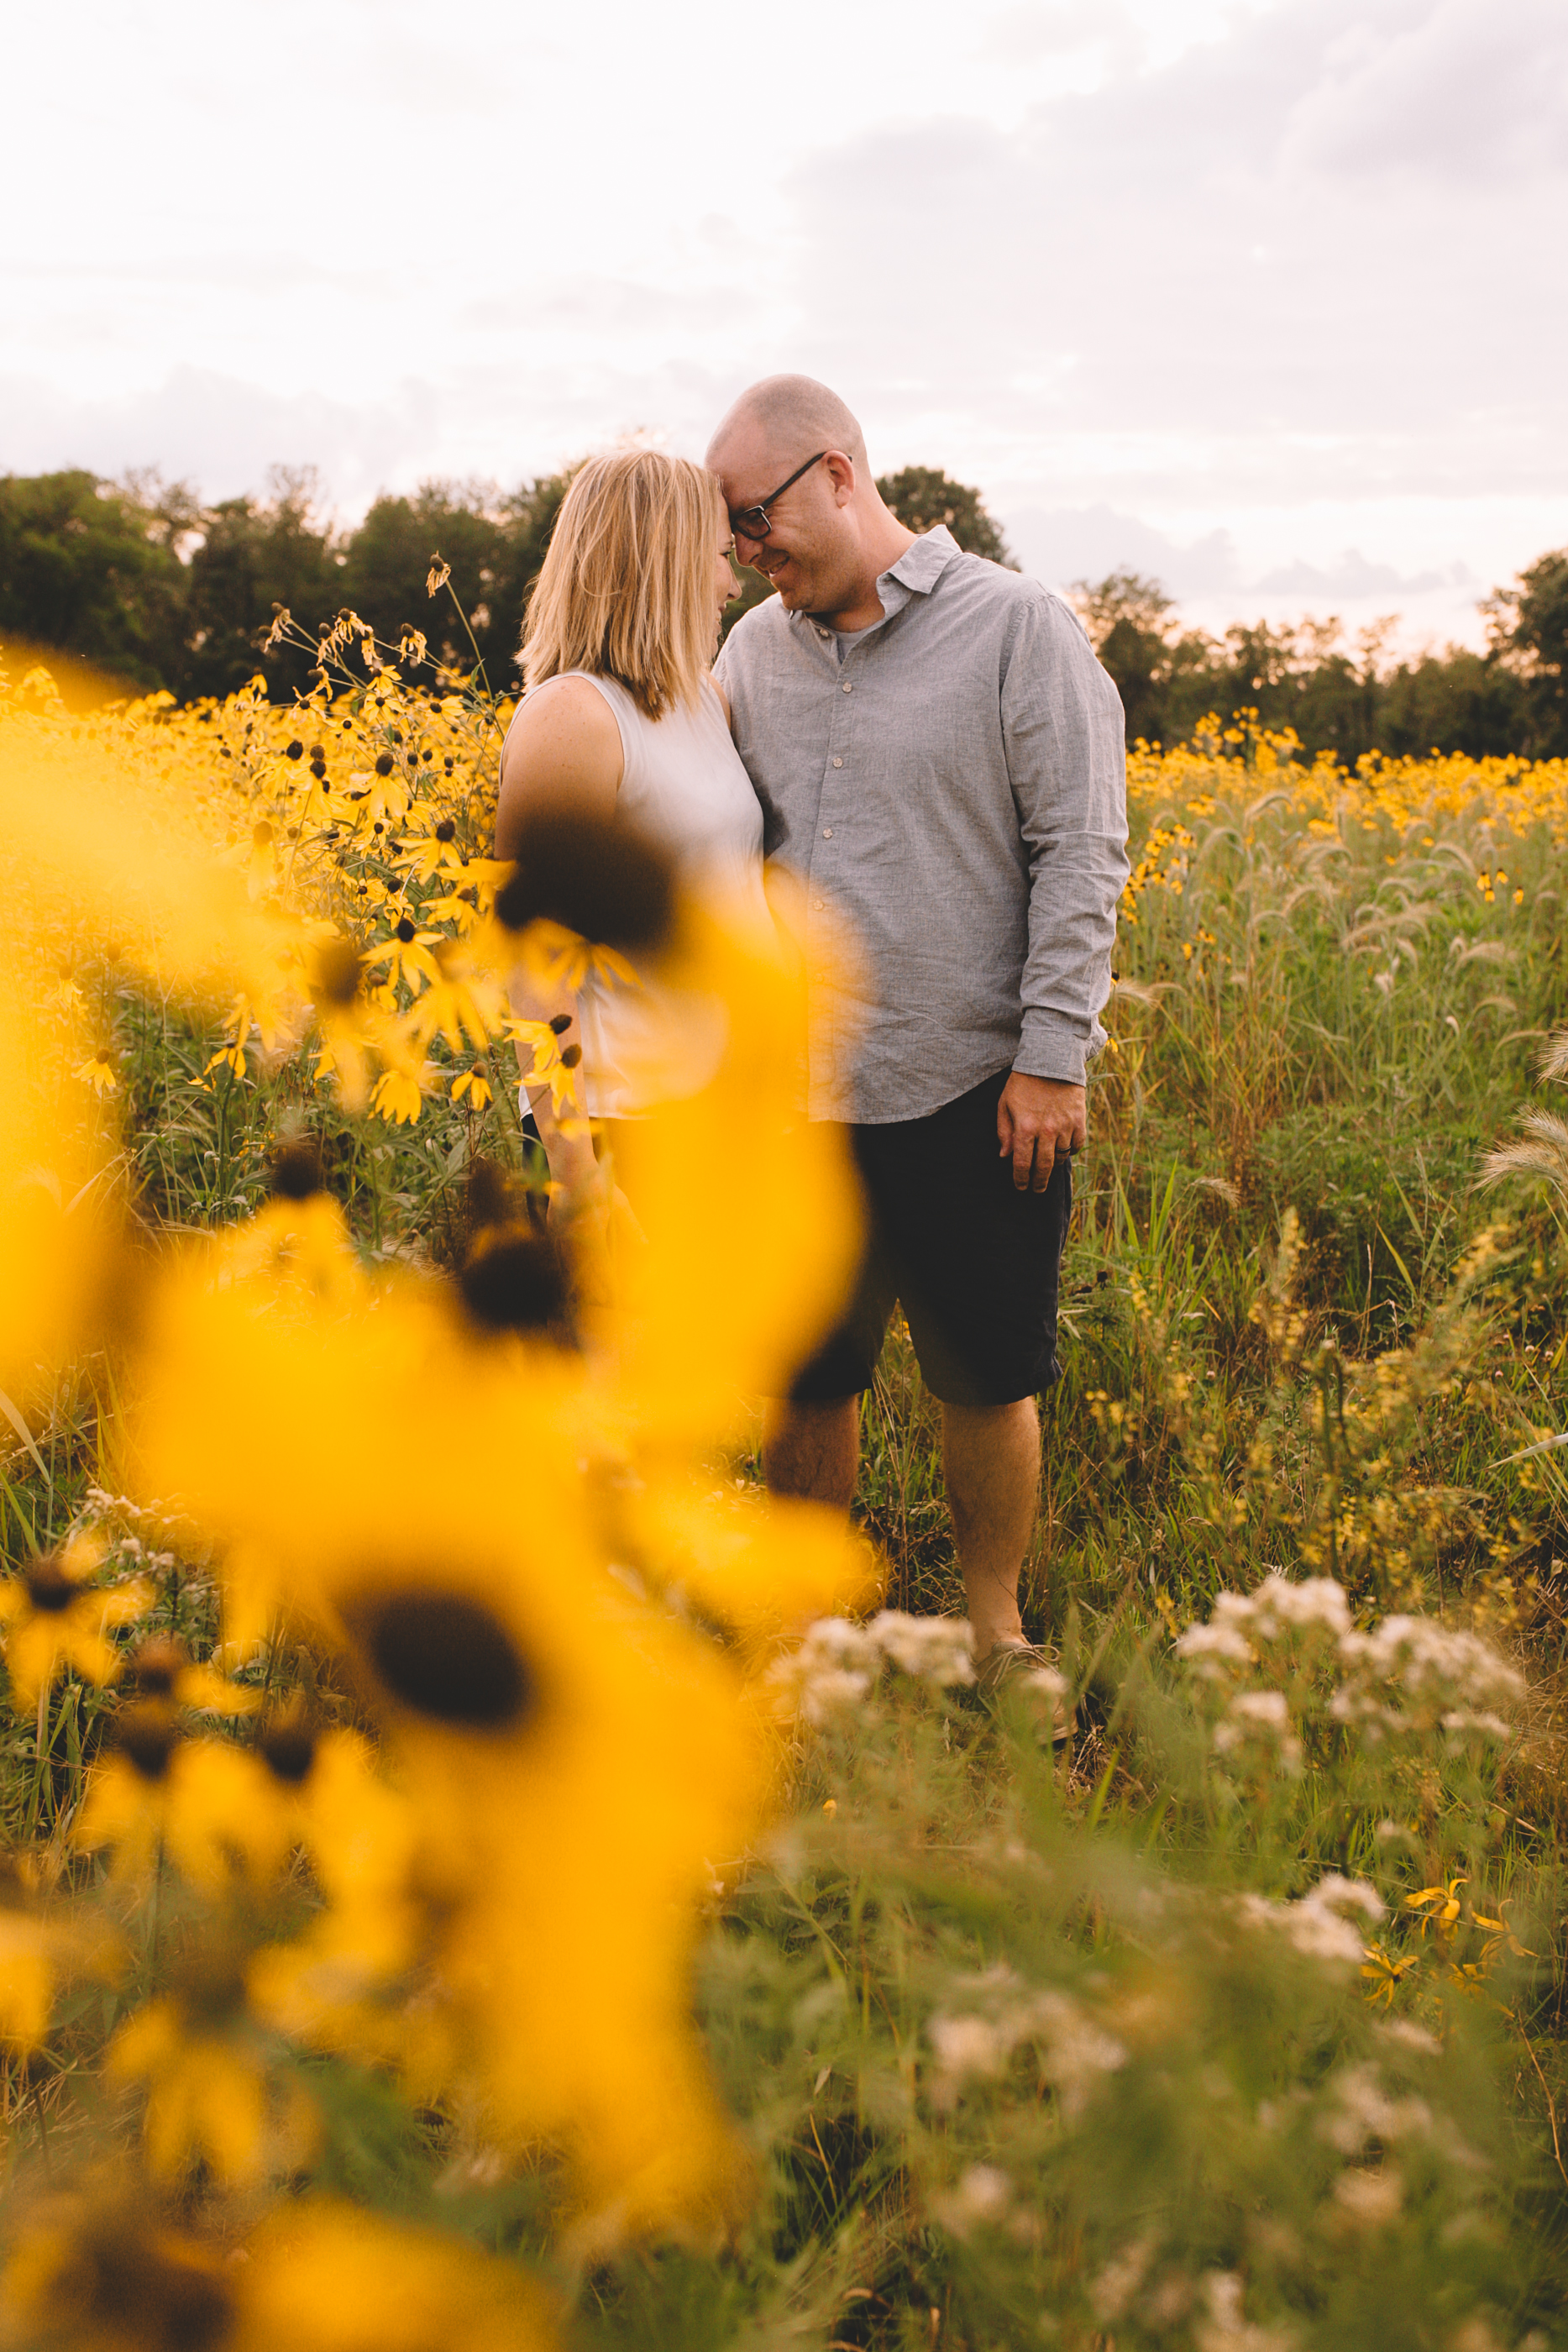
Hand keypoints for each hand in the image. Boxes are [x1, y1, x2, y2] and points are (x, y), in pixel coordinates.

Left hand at [997, 1073, 1085, 1192]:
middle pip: (1043, 1167)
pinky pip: (1077, 1145)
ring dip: (1053, 1166)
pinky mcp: (1079, 1120)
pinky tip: (1064, 1151)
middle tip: (1036, 1189)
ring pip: (1061, 1157)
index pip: (1022, 1164)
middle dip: (1038, 1182)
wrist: (1051, 1060)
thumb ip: (1004, 1131)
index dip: (1020, 1179)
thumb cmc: (1023, 1082)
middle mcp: (1046, 1131)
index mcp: (1025, 1127)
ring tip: (1048, 1168)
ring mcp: (1065, 1126)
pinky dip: (1071, 1151)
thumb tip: (1005, 1156)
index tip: (1020, 1187)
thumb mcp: (1005, 1104)